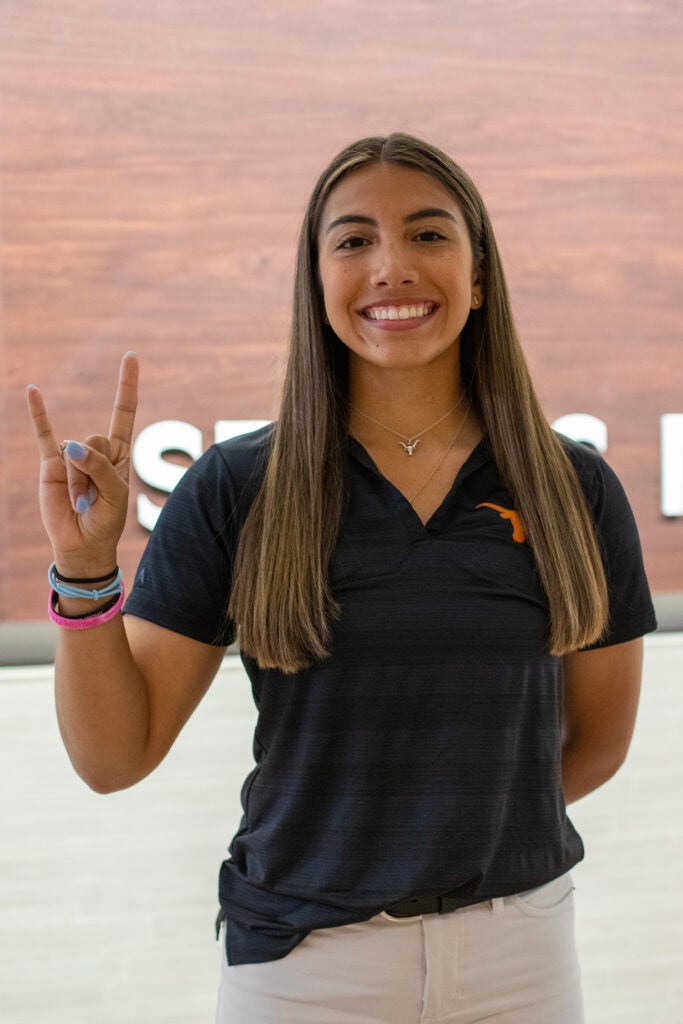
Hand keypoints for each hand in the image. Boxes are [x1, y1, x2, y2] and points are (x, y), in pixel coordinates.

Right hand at [27, 352, 138, 575]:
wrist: (82, 544)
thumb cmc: (106, 520)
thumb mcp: (115, 494)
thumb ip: (100, 467)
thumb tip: (72, 447)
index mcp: (120, 452)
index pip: (124, 412)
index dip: (127, 385)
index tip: (131, 356)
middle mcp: (96, 449)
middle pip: (97, 439)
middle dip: (97, 470)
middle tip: (95, 497)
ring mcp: (72, 455)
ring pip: (76, 452)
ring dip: (79, 482)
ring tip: (80, 503)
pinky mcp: (51, 464)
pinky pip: (44, 434)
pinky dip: (38, 413)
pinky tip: (33, 390)